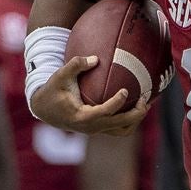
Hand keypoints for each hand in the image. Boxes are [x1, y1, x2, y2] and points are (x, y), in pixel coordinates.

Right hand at [29, 55, 147, 135]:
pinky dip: (131, 120)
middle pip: (120, 125)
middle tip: (145, 98)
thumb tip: (96, 58)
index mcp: (81, 117)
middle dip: (136, 114)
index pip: (103, 113)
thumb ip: (75, 65)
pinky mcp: (100, 129)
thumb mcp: (60, 76)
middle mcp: (91, 127)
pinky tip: (137, 105)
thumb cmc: (53, 90)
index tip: (125, 90)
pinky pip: (120, 128)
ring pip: (123, 131)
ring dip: (136, 119)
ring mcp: (97, 130)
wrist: (45, 109)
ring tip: (146, 103)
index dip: (116, 103)